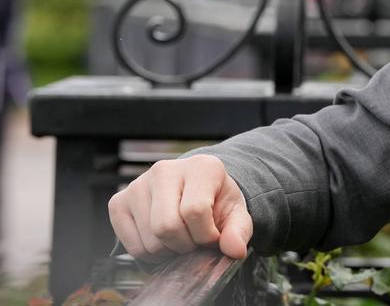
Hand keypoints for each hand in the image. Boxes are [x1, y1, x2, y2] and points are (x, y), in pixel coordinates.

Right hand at [108, 154, 251, 260]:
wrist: (194, 192)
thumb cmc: (215, 202)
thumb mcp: (235, 214)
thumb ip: (239, 231)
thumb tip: (234, 250)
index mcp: (200, 166)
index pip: (195, 211)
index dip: (206, 235)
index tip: (212, 236)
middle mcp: (165, 170)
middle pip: (166, 227)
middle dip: (185, 245)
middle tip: (194, 240)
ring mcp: (138, 184)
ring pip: (150, 241)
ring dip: (169, 251)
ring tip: (180, 237)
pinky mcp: (118, 202)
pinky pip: (132, 247)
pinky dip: (151, 255)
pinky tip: (163, 240)